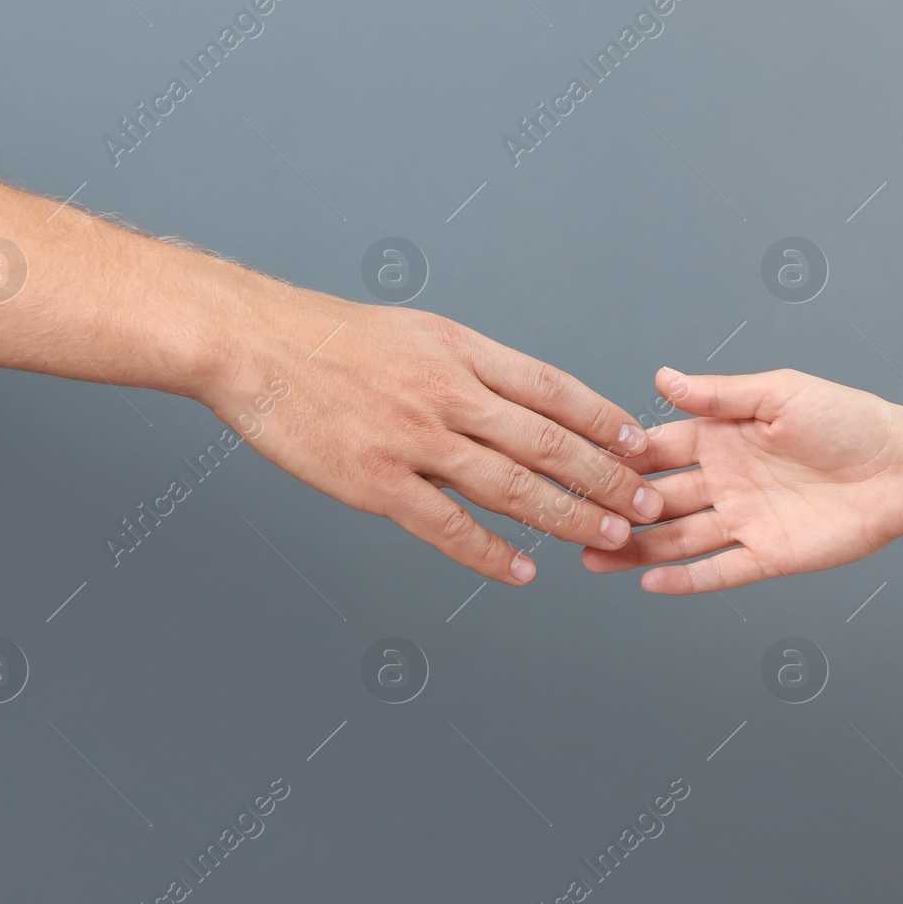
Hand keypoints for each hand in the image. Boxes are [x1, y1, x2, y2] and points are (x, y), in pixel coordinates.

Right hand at [198, 281, 664, 583]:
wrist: (254, 344)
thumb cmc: (330, 338)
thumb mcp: (416, 332)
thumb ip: (469, 367)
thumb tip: (522, 399)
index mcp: (462, 352)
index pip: (554, 389)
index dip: (605, 420)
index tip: (640, 445)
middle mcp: (449, 394)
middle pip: (548, 442)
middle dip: (607, 478)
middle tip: (648, 506)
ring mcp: (415, 440)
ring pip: (512, 487)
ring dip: (568, 517)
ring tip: (611, 539)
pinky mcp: (377, 483)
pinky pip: (447, 526)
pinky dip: (489, 553)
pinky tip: (522, 571)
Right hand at [581, 367, 902, 592]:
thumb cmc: (850, 420)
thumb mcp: (779, 394)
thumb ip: (720, 395)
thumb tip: (664, 378)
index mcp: (721, 439)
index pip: (657, 450)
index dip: (618, 458)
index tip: (576, 463)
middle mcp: (725, 482)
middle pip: (656, 500)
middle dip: (613, 509)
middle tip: (568, 518)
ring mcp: (743, 521)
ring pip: (676, 540)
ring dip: (634, 549)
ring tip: (591, 556)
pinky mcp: (768, 555)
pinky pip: (718, 571)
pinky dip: (685, 579)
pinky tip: (648, 581)